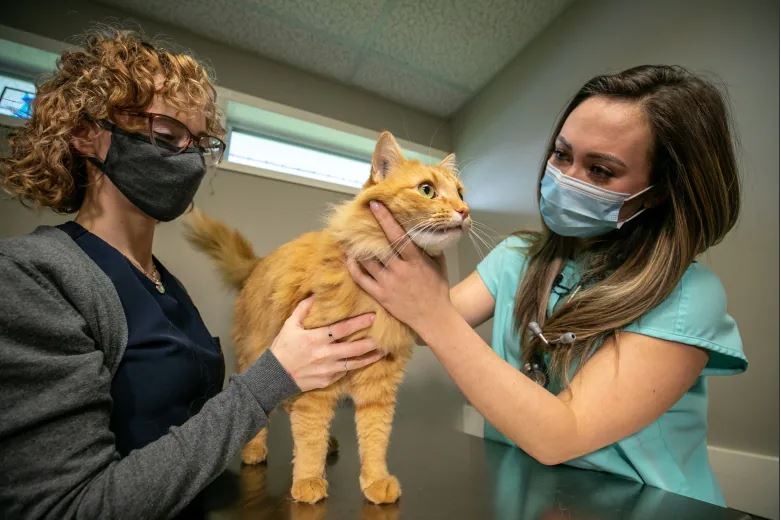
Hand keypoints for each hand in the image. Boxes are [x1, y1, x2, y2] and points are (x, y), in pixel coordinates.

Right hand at [270, 296, 383, 391]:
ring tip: (381, 352)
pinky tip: (363, 362)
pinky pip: (344, 372)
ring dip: (368, 357)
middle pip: (353, 349)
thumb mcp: (289, 325)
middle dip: (370, 342)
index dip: (358, 322)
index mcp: (316, 339)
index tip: (372, 317)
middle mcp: (324, 355)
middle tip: (383, 337)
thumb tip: (315, 295)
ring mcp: (327, 370)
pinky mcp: (327, 381)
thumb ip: (303, 309)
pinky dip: (354, 367)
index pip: (342, 329)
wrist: (273, 376)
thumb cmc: (282, 347)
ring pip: (354, 364)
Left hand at [346, 200, 451, 331]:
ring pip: (367, 261)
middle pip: (378, 247)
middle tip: (357, 218)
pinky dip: (354, 267)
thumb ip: (431, 247)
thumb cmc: (438, 290)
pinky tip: (350, 258)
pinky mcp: (380, 295)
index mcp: (415, 261)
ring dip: (357, 248)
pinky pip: (361, 279)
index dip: (385, 219)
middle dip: (366, 231)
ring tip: (350, 236)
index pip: (398, 235)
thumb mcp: (439, 264)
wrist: (434, 318)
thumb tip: (426, 228)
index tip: (375, 205)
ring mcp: (388, 283)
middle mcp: (400, 270)